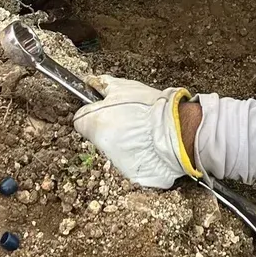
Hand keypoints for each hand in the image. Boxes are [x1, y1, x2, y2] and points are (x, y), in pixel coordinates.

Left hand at [73, 76, 196, 188]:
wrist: (175, 130)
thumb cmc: (148, 108)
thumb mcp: (122, 87)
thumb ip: (101, 85)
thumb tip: (88, 82)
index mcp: (93, 124)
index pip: (80, 120)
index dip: (92, 111)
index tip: (105, 108)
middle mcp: (99, 146)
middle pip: (96, 136)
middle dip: (107, 127)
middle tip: (127, 118)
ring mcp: (114, 162)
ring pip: (112, 149)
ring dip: (122, 141)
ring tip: (141, 130)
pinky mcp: (129, 174)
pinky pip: (128, 161)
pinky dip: (135, 153)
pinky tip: (148, 144)